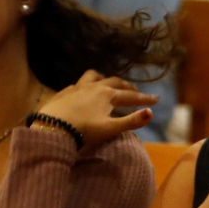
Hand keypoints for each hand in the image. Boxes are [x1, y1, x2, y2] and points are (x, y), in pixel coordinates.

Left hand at [34, 70, 159, 151]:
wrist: (52, 128)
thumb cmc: (83, 131)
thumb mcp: (110, 129)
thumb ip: (131, 121)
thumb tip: (150, 113)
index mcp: (107, 95)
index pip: (131, 96)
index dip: (144, 99)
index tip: (156, 100)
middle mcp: (94, 87)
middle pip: (115, 83)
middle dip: (127, 87)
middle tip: (135, 92)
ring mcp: (77, 88)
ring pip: (94, 77)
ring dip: (104, 79)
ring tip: (107, 83)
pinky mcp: (63, 93)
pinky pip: (77, 85)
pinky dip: (85, 86)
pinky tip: (83, 92)